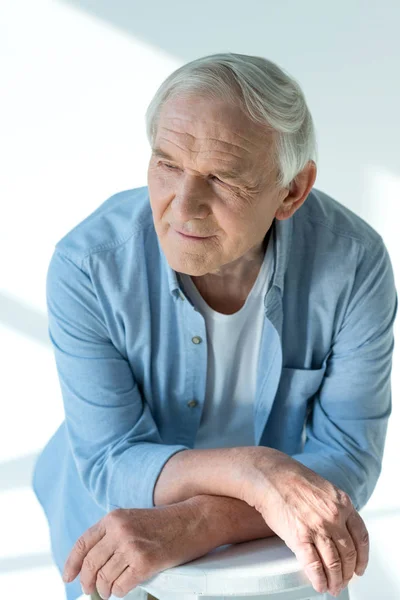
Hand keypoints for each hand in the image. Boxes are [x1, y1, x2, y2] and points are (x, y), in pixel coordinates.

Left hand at [62, 501, 205, 598]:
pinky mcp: (144, 562)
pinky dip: (120, 591)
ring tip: (111, 590)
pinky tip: (124, 588)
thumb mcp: (134, 519)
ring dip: (105, 590)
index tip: (69, 577)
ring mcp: (131, 546)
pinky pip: (121, 586)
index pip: (83, 544)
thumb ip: (114, 534)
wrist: (194, 520)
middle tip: (91, 590)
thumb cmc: (167, 522)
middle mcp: (119, 530)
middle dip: (88, 582)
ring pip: (104, 579)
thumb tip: (95, 560)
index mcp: (114, 518)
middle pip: (91, 565)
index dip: (72, 564)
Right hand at [241, 449, 368, 596]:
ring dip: (335, 580)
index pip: (361, 537)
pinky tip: (320, 585)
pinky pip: (314, 565)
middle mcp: (334, 517)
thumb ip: (335, 508)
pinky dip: (319, 579)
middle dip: (348, 572)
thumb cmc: (292, 479)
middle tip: (345, 580)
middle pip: (348, 554)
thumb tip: (339, 530)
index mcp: (343, 503)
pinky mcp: (299, 537)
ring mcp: (317, 527)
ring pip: (334, 563)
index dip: (363, 557)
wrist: (270, 475)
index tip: (360, 567)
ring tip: (333, 587)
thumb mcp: (324, 489)